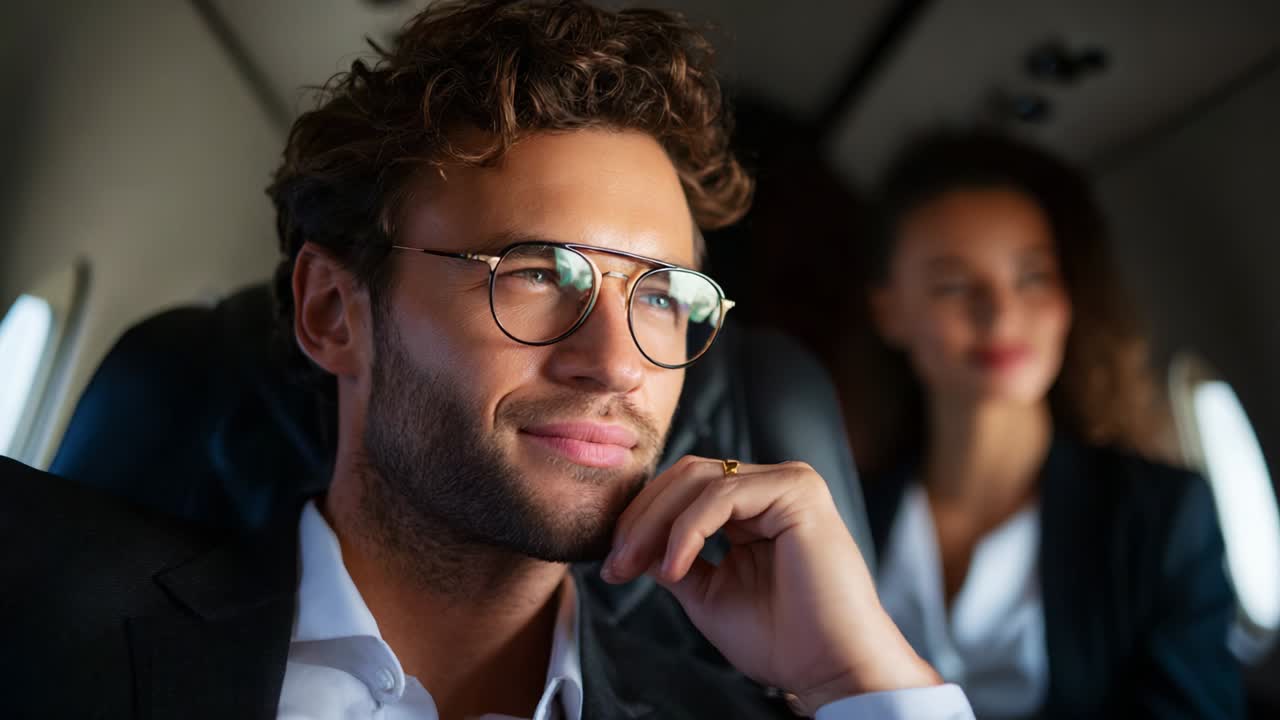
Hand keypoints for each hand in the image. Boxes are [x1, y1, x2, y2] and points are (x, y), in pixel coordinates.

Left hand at [601, 456, 938, 711]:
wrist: (829, 669)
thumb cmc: (781, 640)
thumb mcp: (707, 592)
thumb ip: (672, 559)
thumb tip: (629, 542)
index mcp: (755, 505)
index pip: (684, 488)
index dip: (641, 519)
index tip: (612, 565)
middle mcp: (773, 484)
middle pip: (686, 475)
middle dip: (641, 517)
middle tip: (615, 563)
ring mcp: (789, 482)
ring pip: (698, 478)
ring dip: (655, 523)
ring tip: (635, 566)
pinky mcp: (798, 491)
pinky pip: (722, 495)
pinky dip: (688, 530)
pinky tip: (675, 567)